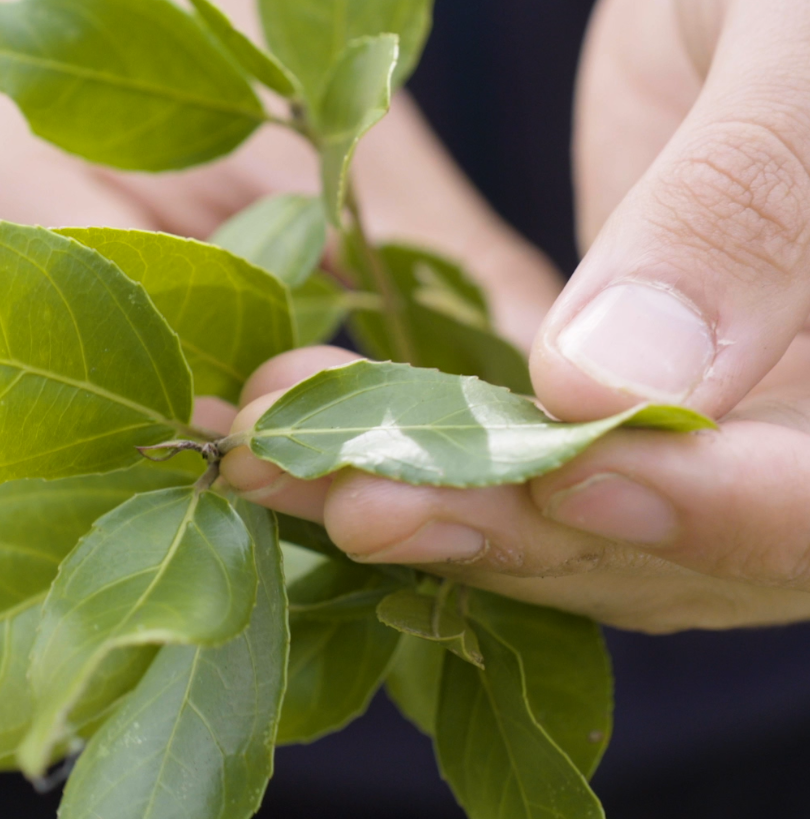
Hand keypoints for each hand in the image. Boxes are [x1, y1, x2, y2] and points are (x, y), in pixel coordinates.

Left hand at [223, 0, 809, 632]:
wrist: (738, 2)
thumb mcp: (793, 62)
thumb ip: (734, 217)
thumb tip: (605, 388)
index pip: (807, 511)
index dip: (707, 513)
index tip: (573, 481)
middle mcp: (776, 434)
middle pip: (662, 546)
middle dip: (512, 528)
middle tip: (365, 505)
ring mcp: (678, 423)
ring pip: (564, 516)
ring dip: (432, 504)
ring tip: (296, 469)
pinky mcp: (591, 391)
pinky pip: (508, 450)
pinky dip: (419, 448)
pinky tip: (321, 427)